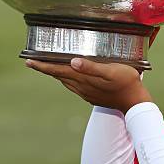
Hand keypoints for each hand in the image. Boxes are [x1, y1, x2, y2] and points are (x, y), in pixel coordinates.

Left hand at [25, 58, 152, 113]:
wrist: (135, 103)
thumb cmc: (126, 82)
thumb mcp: (111, 72)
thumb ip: (92, 67)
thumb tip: (73, 62)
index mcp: (83, 79)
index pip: (57, 70)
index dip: (43, 65)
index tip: (28, 60)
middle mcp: (81, 87)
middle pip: (58, 75)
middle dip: (45, 68)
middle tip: (32, 60)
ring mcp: (86, 92)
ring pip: (65, 81)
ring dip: (55, 73)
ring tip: (48, 65)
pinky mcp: (91, 95)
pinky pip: (74, 85)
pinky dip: (67, 78)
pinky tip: (70, 74)